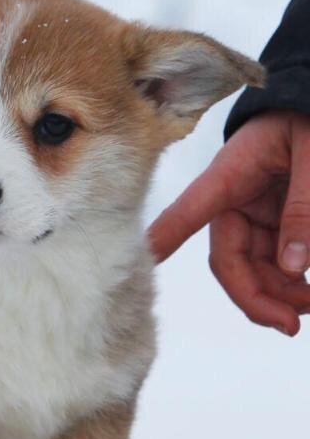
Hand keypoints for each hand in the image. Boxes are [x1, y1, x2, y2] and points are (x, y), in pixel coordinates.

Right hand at [149, 111, 309, 335]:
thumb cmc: (307, 115)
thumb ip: (305, 209)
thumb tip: (294, 267)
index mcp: (229, 176)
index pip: (189, 213)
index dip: (167, 240)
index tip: (145, 263)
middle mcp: (233, 200)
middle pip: (229, 261)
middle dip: (257, 297)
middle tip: (291, 323)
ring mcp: (253, 213)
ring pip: (254, 269)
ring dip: (279, 295)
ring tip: (309, 306)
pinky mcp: (273, 220)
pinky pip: (275, 261)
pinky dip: (290, 282)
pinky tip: (306, 293)